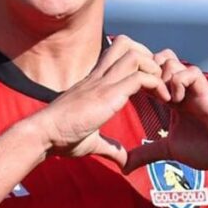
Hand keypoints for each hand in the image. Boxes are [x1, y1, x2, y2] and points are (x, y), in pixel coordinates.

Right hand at [29, 36, 169, 168]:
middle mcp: (99, 77)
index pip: (118, 54)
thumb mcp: (92, 141)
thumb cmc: (60, 137)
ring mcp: (103, 83)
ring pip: (134, 55)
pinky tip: (164, 100)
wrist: (44, 134)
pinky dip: (157, 84)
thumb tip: (124, 162)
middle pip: (126, 44)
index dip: (139, 61)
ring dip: (154, 68)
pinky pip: (139, 78)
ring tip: (162, 89)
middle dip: (148, 56)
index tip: (151, 83)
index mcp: (94, 82)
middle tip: (159, 79)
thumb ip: (111, 148)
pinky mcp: (107, 95)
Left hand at [124, 50, 207, 172]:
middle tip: (143, 94)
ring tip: (161, 99)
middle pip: (157, 58)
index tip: (130, 98)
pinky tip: (176, 102)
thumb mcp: (169, 150)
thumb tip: (124, 167)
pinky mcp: (207, 92)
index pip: (149, 73)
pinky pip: (190, 72)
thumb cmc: (206, 149)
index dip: (137, 80)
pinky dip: (178, 83)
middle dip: (145, 72)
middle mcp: (180, 88)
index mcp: (171, 98)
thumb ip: (147, 153)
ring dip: (160, 77)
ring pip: (170, 60)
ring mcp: (193, 88)